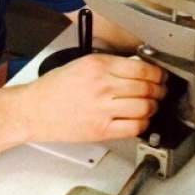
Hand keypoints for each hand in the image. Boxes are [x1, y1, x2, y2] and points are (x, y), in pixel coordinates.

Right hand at [23, 53, 165, 142]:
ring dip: (153, 107)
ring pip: (144, 107)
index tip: (160, 76)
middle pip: (146, 87)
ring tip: (151, 106)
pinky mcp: (101, 129)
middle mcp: (102, 85)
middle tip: (160, 91)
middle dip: (159, 90)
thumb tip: (136, 69)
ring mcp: (103, 108)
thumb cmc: (53, 89)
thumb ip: (109, 65)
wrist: (34, 110)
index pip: (141, 68)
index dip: (157, 74)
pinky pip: (134, 127)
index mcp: (98, 65)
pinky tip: (140, 120)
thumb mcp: (81, 64)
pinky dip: (143, 124)